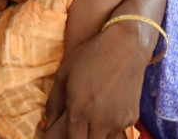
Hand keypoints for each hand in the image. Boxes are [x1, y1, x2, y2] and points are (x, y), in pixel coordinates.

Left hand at [42, 24, 146, 138]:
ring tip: (92, 122)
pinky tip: (107, 112)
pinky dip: (112, 128)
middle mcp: (100, 120)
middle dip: (83, 138)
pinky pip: (119, 131)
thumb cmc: (89, 57)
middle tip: (78, 128)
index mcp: (80, 110)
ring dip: (98, 135)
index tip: (66, 133)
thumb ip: (53, 102)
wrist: (125, 47)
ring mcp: (118, 120)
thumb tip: (45, 123)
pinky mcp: (132, 117)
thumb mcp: (63, 74)